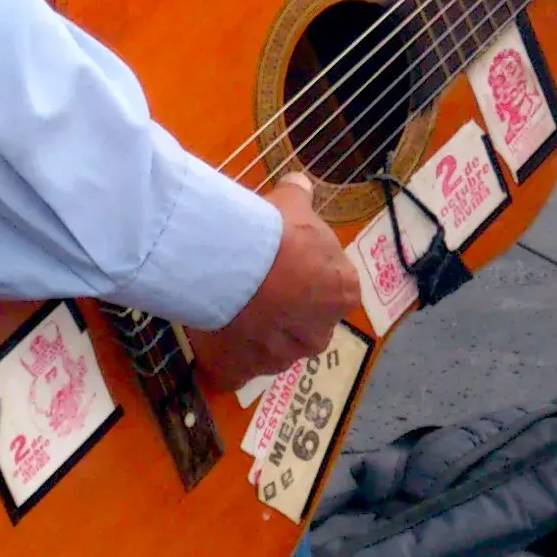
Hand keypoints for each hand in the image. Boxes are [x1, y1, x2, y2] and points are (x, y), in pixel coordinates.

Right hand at [190, 173, 359, 389]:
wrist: (228, 263)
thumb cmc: (272, 233)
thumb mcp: (291, 203)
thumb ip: (300, 196)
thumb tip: (300, 184)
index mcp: (341, 294)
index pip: (338, 291)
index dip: (314, 278)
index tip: (292, 265)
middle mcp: (318, 333)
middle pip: (308, 326)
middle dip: (290, 312)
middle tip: (263, 287)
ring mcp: (280, 358)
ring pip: (274, 351)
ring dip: (260, 335)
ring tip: (234, 306)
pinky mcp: (242, 372)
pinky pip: (237, 372)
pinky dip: (228, 361)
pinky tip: (215, 338)